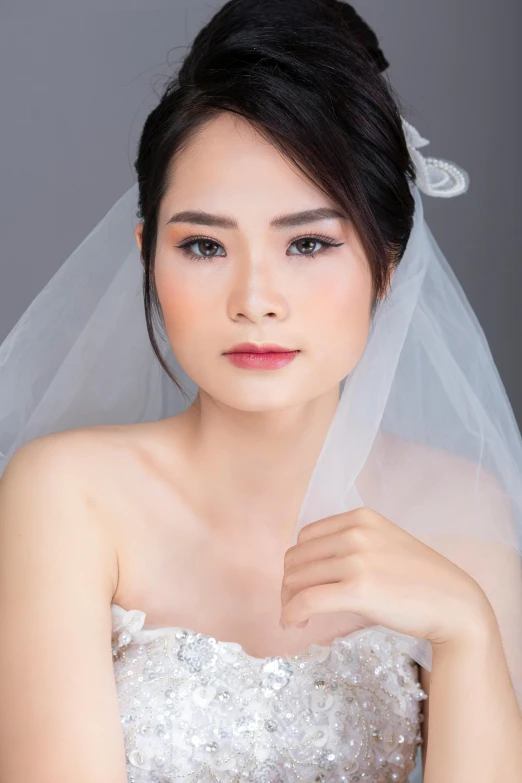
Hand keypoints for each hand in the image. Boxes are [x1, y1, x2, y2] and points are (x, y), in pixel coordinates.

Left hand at [280, 507, 491, 646]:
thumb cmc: (418, 579)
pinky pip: (307, 600)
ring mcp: (357, 559)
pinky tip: (295, 624)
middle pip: (297, 558)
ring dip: (289, 602)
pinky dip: (292, 613)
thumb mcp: (382, 544)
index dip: (297, 563)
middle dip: (290, 584)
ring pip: (297, 579)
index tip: (301, 585)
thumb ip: (349, 544)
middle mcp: (356, 532)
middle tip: (297, 607)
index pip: (305, 537)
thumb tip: (304, 566)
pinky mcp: (358, 589)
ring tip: (299, 619)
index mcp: (360, 517)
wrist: (453, 603)